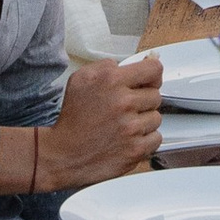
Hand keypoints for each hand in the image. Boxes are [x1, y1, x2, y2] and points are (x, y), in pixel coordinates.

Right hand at [33, 56, 165, 190]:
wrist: (63, 155)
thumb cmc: (73, 119)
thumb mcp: (82, 79)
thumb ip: (108, 66)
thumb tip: (137, 63)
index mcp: (111, 80)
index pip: (154, 69)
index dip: (152, 76)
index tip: (147, 82)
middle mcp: (123, 102)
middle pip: (156, 95)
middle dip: (143, 101)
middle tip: (125, 109)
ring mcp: (131, 127)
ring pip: (156, 118)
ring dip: (144, 121)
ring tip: (124, 126)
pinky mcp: (135, 149)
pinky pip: (156, 138)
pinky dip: (145, 140)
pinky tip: (128, 139)